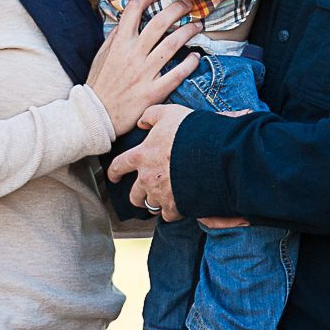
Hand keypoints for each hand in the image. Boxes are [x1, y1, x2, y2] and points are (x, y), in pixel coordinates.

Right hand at [88, 0, 199, 131]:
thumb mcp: (101, 56)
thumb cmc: (99, 85)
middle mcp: (133, 54)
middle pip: (160, 22)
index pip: (133, 9)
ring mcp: (144, 73)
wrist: (96, 115)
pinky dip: (190, 64)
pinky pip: (177, 74)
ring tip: (197, 26)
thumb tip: (127, 19)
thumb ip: (115, 37)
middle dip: (177, 8)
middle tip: (187, 5)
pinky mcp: (153, 91)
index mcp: (119, 43)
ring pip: (172, 44)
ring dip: (188, 31)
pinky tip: (196, 57)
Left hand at [106, 105, 254, 223]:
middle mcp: (147, 178)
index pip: (118, 166)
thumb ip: (151, 115)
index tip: (114, 178)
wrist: (214, 154)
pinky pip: (169, 215)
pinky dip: (172, 212)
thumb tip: (141, 123)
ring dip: (156, 203)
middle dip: (137, 196)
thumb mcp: (169, 113)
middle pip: (134, 195)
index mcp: (141, 157)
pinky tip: (178, 207)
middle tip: (142, 196)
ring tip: (164, 200)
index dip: (114, 173)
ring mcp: (161, 194)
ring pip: (152, 206)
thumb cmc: (190, 132)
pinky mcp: (177, 206)